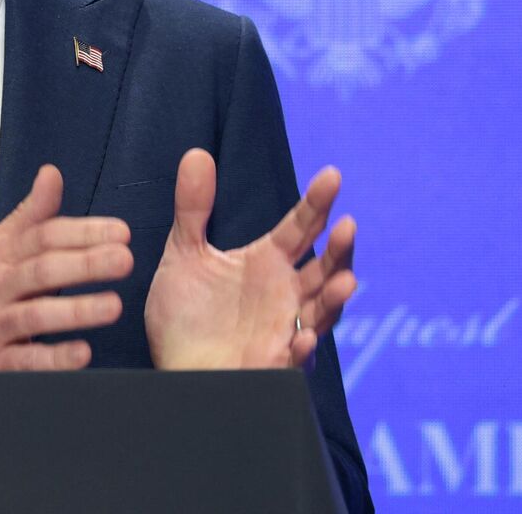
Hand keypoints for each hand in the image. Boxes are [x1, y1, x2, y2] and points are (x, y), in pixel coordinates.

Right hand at [0, 165, 131, 371]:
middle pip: (41, 271)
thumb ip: (29, 216)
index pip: (42, 237)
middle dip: (85, 264)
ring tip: (113, 306)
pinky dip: (54, 358)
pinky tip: (82, 353)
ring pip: (35, 315)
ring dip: (76, 310)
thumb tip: (52, 175)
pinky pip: (25, 361)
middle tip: (124, 259)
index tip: (120, 232)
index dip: (82, 232)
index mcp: (0, 257)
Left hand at [144, 149, 356, 369]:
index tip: (332, 175)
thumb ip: (193, 208)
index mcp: (269, 262)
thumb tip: (196, 154)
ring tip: (345, 281)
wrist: (173, 368)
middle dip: (340, 249)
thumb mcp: (184, 254)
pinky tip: (300, 339)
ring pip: (322, 312)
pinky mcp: (273, 364)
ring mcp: (285, 328)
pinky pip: (294, 358)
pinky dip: (300, 348)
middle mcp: (286, 292)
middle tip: (347, 225)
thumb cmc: (187, 315)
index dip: (317, 203)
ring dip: (335, 298)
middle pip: (324, 267)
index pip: (301, 227)